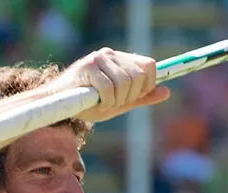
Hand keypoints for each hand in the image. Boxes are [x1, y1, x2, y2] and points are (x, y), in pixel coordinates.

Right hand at [56, 48, 170, 122]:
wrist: (60, 104)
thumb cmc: (90, 102)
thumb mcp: (121, 102)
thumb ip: (142, 97)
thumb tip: (167, 92)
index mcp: (121, 59)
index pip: (149, 65)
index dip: (147, 85)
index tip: (134, 97)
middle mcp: (111, 54)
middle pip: (139, 76)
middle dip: (131, 96)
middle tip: (116, 103)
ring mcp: (99, 58)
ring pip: (125, 82)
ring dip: (117, 101)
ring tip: (105, 104)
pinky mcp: (88, 65)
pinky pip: (109, 88)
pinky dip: (107, 102)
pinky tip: (98, 103)